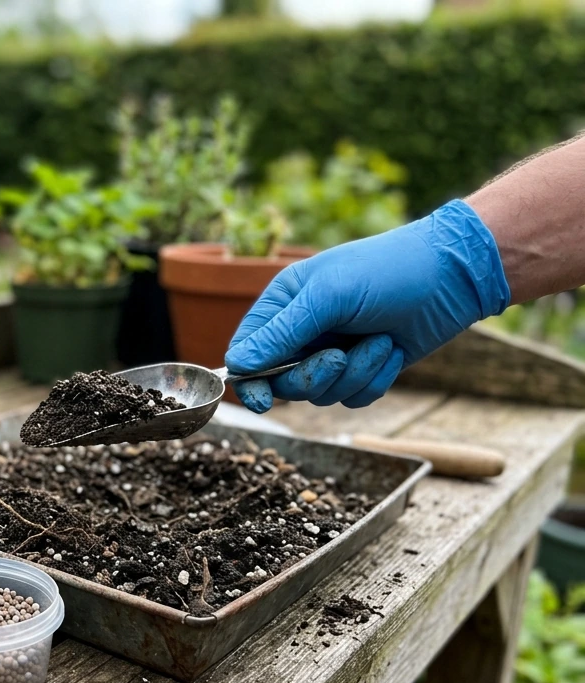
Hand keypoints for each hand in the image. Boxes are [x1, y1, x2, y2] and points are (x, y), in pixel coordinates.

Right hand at [225, 199, 510, 412]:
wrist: (454, 276)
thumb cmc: (388, 271)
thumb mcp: (329, 296)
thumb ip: (281, 333)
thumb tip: (238, 366)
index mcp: (282, 305)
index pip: (246, 353)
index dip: (250, 380)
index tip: (263, 400)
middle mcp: (302, 332)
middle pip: (281, 383)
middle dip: (315, 375)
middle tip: (340, 356)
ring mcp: (332, 352)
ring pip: (321, 394)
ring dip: (354, 374)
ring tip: (380, 340)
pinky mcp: (363, 369)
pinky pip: (353, 398)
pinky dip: (375, 379)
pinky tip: (391, 349)